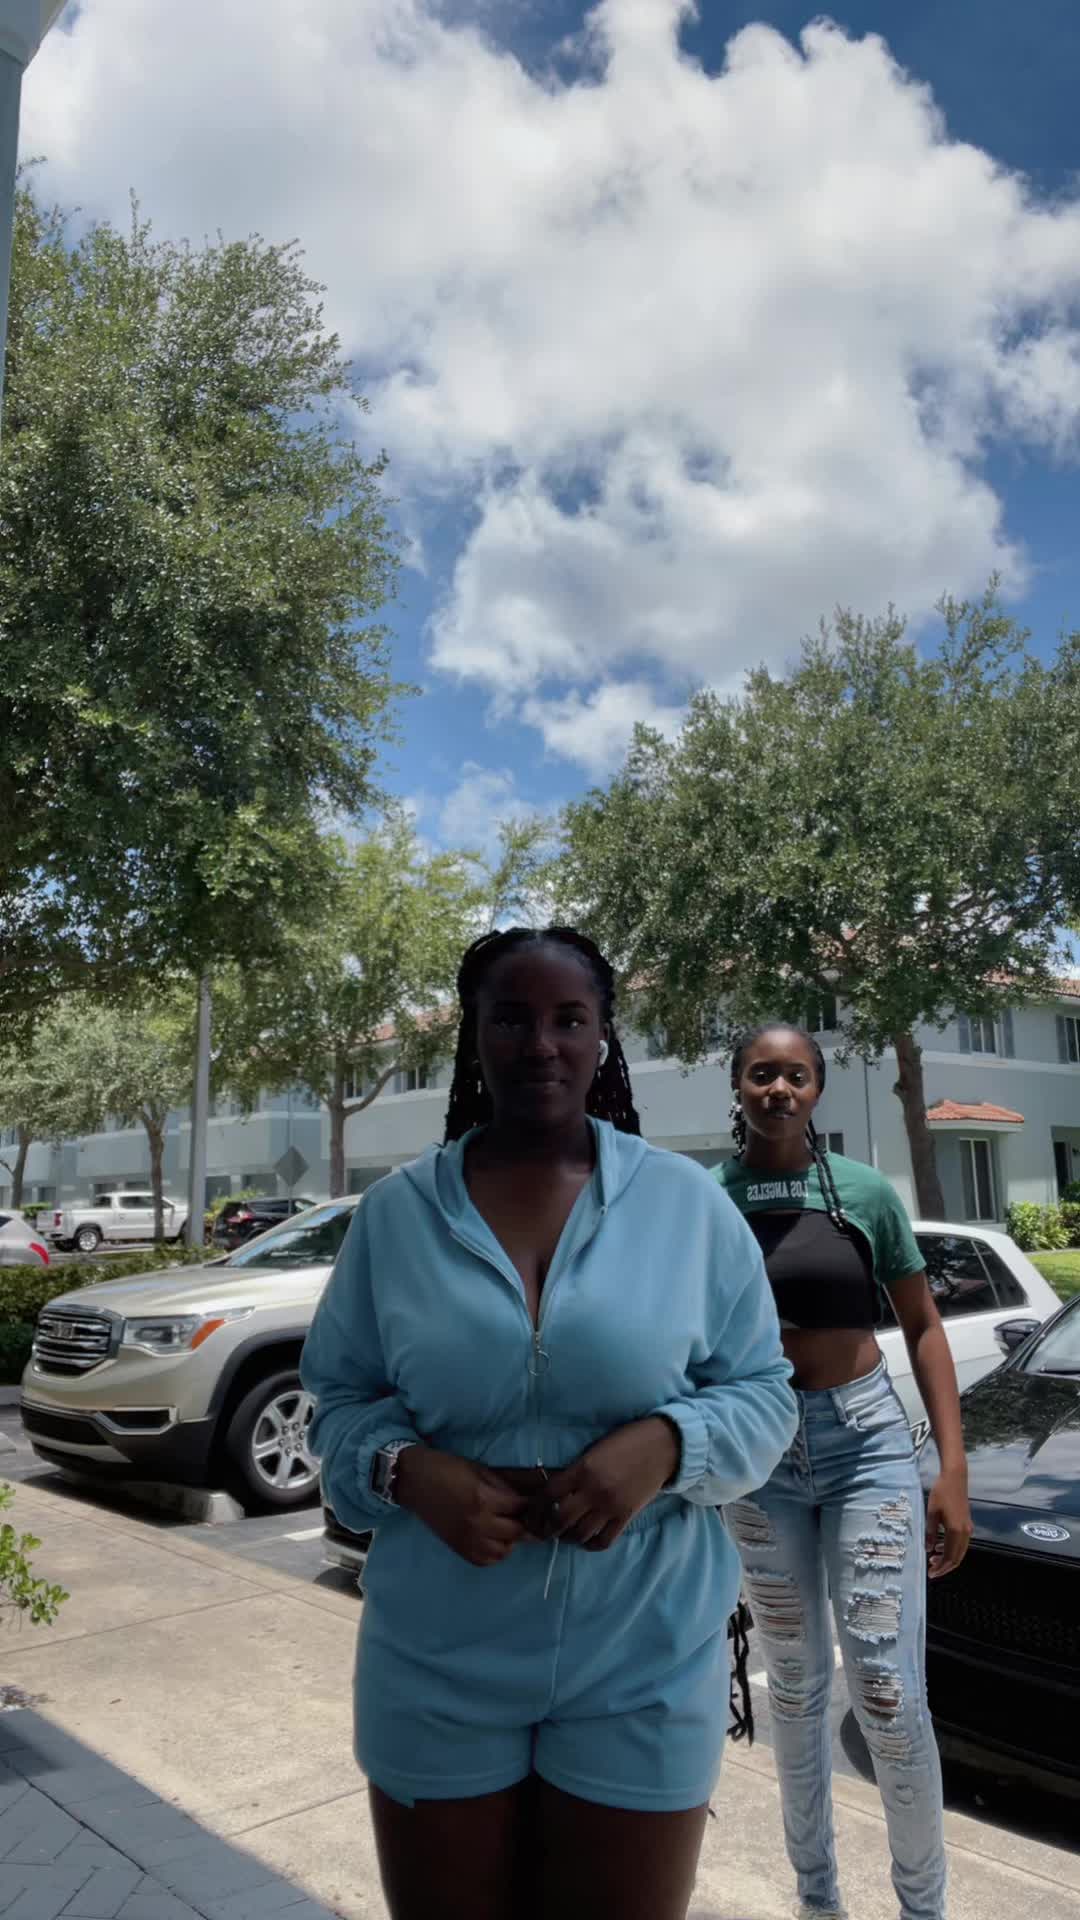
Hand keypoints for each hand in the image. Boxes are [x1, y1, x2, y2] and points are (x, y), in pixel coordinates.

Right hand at [394, 1447, 529, 1567]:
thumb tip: (529, 1495)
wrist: (414, 1481)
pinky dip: (494, 1552)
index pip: (521, 1508)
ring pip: (504, 1551)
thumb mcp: (480, 1470)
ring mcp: (467, 1540)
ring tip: (506, 1526)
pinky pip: (486, 1561)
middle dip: (523, 1522)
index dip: (531, 1504)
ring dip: (510, 1539)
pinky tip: (493, 1538)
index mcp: (484, 1500)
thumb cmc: (447, 1469)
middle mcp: (478, 1524)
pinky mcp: (459, 1549)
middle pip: (516, 1532)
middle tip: (524, 1514)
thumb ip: (504, 1485)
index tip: (537, 1501)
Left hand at [525, 1417, 680, 1552]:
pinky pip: (603, 1541)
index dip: (535, 1507)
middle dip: (547, 1528)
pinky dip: (590, 1544)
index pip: (548, 1493)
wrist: (662, 1446)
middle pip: (560, 1519)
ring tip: (564, 1534)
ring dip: (567, 1537)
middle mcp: (594, 1490)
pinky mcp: (626, 1517)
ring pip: (580, 1533)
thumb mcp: (595, 1449)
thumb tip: (554, 1490)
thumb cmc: (626, 1441)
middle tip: (544, 1529)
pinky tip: (586, 1539)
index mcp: (583, 1469)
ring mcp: (611, 1506)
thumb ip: (576, 1470)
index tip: (531, 1513)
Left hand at [926, 1467, 971, 1578]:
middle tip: (932, 1570)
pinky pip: (961, 1543)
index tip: (931, 1574)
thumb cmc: (941, 1493)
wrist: (955, 1478)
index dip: (941, 1568)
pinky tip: (940, 1546)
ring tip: (933, 1559)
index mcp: (956, 1532)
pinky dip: (952, 1549)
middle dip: (945, 1566)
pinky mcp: (967, 1523)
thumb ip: (930, 1533)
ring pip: (960, 1551)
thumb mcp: (931, 1513)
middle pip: (957, 1558)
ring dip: (948, 1558)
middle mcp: (965, 1533)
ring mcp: (968, 1528)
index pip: (950, 1558)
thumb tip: (928, 1549)